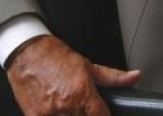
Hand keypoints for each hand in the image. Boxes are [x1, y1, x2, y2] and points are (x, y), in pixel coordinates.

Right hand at [7, 35, 140, 114]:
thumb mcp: (89, 66)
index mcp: (82, 92)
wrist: (28, 53)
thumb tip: (135, 76)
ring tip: (72, 109)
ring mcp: (49, 114)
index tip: (105, 115)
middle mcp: (66, 105)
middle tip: (87, 109)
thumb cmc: (56, 57)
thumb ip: (114, 77)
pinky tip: (59, 111)